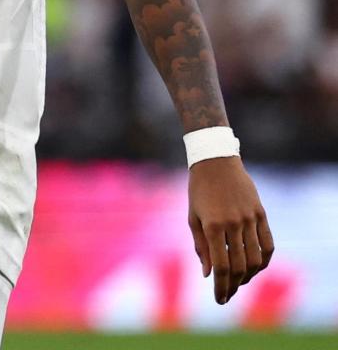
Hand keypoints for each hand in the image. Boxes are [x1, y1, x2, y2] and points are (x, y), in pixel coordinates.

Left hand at [188, 156, 273, 303]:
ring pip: (256, 259)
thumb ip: (201, 247)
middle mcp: (233, 224)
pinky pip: (268, 244)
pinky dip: (264, 260)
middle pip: (240, 266)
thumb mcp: (193, 218)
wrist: (216, 162)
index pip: (222, 266)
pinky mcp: (261, 214)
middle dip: (234, 286)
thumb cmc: (198, 191)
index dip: (222, 286)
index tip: (219, 299)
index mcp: (212, 226)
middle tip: (227, 296)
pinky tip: (255, 269)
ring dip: (249, 277)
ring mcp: (250, 219)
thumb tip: (209, 274)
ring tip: (238, 284)